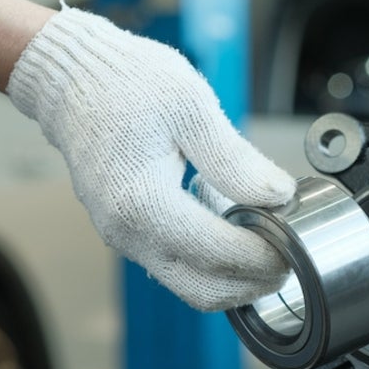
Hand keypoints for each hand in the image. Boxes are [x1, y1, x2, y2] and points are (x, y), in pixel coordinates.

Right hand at [7, 7, 295, 310]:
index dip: (265, 256)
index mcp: (143, 202)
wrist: (71, 78)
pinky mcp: (125, 233)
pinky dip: (210, 264)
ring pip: (189, 285)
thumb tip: (278, 195)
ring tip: (269, 244)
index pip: (220, 253)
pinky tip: (235, 232)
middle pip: (205, 290)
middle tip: (290, 257)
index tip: (297, 243)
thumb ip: (235, 159)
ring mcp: (122, 237)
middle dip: (253, 282)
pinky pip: (175, 266)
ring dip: (233, 277)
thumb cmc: (124, 81)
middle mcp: (127, 232)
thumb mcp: (191, 106)